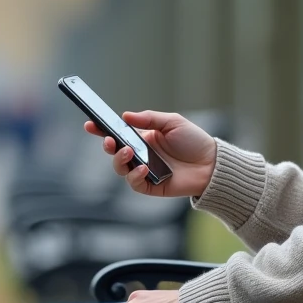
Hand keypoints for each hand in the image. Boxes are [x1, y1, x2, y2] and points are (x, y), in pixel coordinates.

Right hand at [84, 110, 215, 197]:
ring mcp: (145, 171)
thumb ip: (149, 119)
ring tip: (128, 152)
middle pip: (115, 152)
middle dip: (108, 146)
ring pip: (121, 169)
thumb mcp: (172, 122)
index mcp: (144, 138)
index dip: (103, 130)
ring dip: (119, 160)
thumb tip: (125, 116)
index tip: (90, 124)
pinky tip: (143, 168)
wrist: (212, 164)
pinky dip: (135, 176)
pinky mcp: (152, 186)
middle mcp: (141, 155)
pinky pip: (135, 184)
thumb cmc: (194, 141)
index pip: (118, 134)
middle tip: (109, 140)